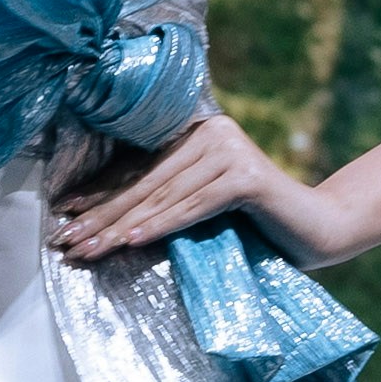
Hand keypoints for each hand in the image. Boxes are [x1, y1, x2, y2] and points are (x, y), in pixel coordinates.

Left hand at [53, 107, 350, 270]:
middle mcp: (211, 132)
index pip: (138, 168)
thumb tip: (100, 219)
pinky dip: (161, 226)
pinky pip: (193, 206)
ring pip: (163, 197)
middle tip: (66, 239)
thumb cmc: (254, 225)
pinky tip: (131, 241)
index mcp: (196, 133)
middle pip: (145, 184)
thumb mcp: (199, 208)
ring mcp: (230, 150)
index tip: (63, 215)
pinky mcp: (246, 176)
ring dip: (121, 227)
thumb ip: (165, 201)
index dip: (99, 193)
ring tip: (88, 249)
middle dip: (101, 215)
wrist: (317, 231)